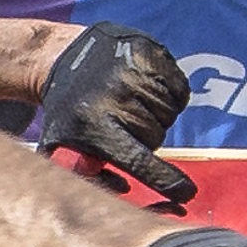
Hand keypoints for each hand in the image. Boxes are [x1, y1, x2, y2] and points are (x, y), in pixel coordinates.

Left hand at [27, 25, 199, 209]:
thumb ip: (88, 176)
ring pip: (170, 113)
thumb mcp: (61, 148)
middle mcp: (114, 98)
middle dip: (147, 139)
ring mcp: (133, 73)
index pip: (137, 160)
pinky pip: (180, 90)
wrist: (61, 59)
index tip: (186, 193)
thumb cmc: (68, 113)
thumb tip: (125, 191)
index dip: (164, 179)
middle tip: (126, 127)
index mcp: (92, 126)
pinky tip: (147, 91)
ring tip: (133, 107)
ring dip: (159, 116)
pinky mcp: (149, 53)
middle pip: (157, 137)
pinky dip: (171, 96)